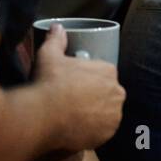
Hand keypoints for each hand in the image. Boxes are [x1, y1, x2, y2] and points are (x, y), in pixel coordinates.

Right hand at [33, 23, 124, 150]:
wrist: (43, 115)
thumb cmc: (48, 83)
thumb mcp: (49, 56)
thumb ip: (56, 40)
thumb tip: (57, 27)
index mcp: (108, 71)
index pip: (103, 75)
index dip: (88, 81)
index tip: (75, 86)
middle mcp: (117, 92)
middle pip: (107, 95)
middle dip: (94, 98)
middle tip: (74, 103)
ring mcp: (115, 114)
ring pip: (107, 114)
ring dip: (96, 115)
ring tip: (75, 118)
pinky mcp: (108, 133)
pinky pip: (103, 131)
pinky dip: (94, 131)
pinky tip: (79, 129)